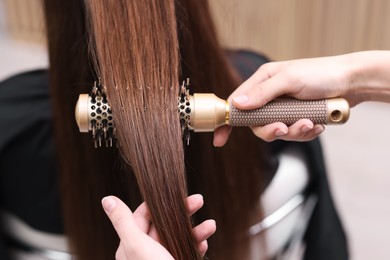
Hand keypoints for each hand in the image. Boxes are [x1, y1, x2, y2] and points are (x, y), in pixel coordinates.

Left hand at [102, 194, 215, 259]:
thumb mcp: (138, 245)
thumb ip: (123, 221)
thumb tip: (106, 199)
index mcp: (131, 246)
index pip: (142, 216)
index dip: (157, 203)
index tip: (174, 193)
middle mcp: (145, 253)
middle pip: (163, 224)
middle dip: (183, 212)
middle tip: (199, 200)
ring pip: (178, 238)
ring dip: (195, 229)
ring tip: (210, 225)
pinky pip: (186, 252)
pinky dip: (197, 245)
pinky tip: (205, 241)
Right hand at [214, 53, 354, 144]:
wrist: (352, 82)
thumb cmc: (321, 74)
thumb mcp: (289, 80)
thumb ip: (262, 93)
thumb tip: (237, 104)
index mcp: (262, 81)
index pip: (237, 103)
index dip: (227, 121)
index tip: (220, 140)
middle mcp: (270, 95)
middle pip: (256, 123)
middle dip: (270, 130)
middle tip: (283, 128)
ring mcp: (284, 108)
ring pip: (276, 131)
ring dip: (293, 131)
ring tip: (310, 124)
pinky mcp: (297, 117)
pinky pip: (293, 133)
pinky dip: (305, 132)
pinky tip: (317, 125)